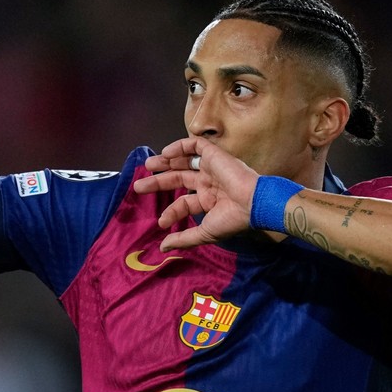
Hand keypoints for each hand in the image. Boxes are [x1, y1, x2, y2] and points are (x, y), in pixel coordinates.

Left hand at [132, 137, 259, 250]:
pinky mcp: (215, 155)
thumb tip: (162, 247)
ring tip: (148, 164)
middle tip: (138, 186)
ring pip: (183, 160)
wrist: (253, 203)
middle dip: (158, 182)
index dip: (171, 211)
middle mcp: (209, 182)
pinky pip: (195, 144)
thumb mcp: (204, 232)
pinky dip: (180, 146)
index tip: (161, 222)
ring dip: (165, 161)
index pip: (183, 202)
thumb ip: (183, 238)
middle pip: (178, 178)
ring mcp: (211, 168)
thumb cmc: (232, 219)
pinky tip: (166, 154)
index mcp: (208, 200)